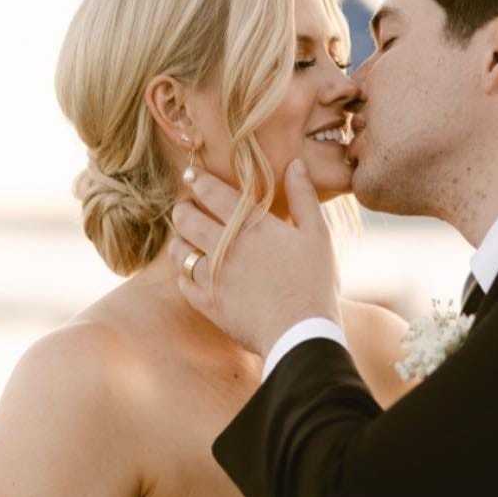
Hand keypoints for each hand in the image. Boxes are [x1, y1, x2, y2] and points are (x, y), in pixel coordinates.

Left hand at [171, 162, 340, 356]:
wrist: (302, 333)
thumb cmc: (314, 282)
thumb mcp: (318, 235)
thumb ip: (304, 197)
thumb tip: (295, 164)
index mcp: (251, 225)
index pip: (212, 193)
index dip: (198, 180)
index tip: (192, 176)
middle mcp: (225, 246)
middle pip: (186, 218)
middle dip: (182, 208)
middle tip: (186, 207)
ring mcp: (213, 276)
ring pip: (179, 250)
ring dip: (179, 240)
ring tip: (185, 238)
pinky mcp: (208, 303)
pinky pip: (183, 282)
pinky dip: (184, 273)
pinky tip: (193, 271)